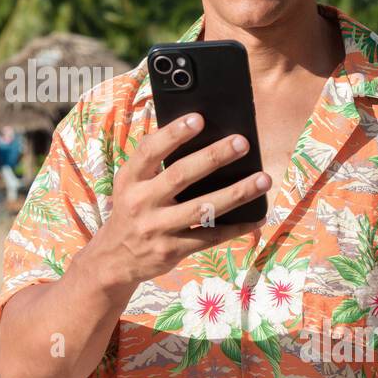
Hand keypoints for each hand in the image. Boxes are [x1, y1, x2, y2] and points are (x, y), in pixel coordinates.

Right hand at [86, 112, 268, 290]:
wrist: (114, 259)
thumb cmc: (132, 209)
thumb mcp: (131, 184)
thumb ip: (154, 163)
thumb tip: (197, 135)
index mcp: (130, 179)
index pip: (149, 150)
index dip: (173, 133)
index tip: (199, 119)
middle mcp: (141, 202)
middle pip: (180, 175)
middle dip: (213, 157)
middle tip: (242, 142)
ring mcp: (157, 228)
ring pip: (203, 208)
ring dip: (237, 193)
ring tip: (263, 179)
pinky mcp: (172, 250)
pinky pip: (210, 237)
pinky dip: (237, 227)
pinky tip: (258, 216)